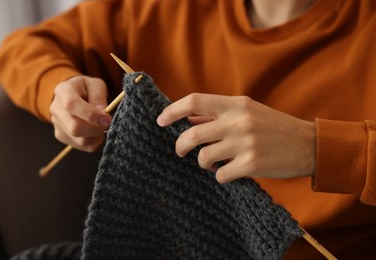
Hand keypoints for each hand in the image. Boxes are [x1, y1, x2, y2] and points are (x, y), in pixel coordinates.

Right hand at [50, 76, 111, 151]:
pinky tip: (96, 132)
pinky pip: (82, 146)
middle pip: (74, 127)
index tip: (107, 119)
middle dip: (96, 129)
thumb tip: (101, 112)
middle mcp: (56, 109)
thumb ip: (98, 96)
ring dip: (97, 136)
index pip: (72, 105)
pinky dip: (94, 142)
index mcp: (63, 91)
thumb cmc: (87, 89)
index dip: (91, 115)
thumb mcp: (96, 85)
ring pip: (79, 140)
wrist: (74, 95)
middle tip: (108, 124)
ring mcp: (57, 124)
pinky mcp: (62, 136)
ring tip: (102, 126)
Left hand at [157, 93, 315, 182]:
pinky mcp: (252, 164)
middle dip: (180, 145)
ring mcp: (245, 143)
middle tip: (180, 151)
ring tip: (212, 163)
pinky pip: (221, 175)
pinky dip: (220, 176)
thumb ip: (218, 114)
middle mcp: (239, 121)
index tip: (160, 120)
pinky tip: (228, 173)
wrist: (308, 144)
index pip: (195, 101)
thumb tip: (188, 118)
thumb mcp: (248, 112)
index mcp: (236, 104)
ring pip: (204, 157)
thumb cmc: (274, 127)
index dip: (173, 110)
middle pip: (193, 134)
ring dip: (202, 163)